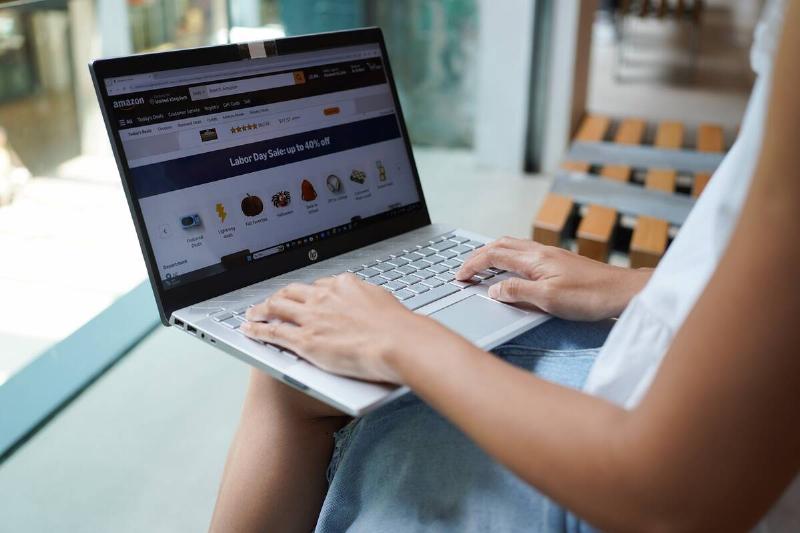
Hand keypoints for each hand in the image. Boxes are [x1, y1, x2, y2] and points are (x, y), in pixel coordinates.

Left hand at [241, 274, 454, 383]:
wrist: (398, 342)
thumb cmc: (399, 328)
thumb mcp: (383, 303)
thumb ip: (369, 302)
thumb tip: (370, 305)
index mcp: (344, 285)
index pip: (319, 286)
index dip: (309, 293)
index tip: (305, 297)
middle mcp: (324, 296)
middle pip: (293, 292)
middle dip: (280, 296)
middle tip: (272, 302)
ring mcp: (312, 317)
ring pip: (277, 307)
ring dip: (261, 309)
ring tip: (253, 313)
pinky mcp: (305, 340)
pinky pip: (274, 332)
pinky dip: (257, 330)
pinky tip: (249, 330)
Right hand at [456, 237, 650, 320]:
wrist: (625, 292)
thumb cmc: (591, 297)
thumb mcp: (549, 300)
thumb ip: (517, 292)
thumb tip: (493, 290)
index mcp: (535, 259)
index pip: (493, 255)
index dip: (472, 265)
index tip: (458, 277)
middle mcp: (541, 251)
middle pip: (500, 245)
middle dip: (477, 256)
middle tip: (464, 271)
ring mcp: (551, 255)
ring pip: (512, 247)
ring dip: (492, 254)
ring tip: (480, 268)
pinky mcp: (560, 261)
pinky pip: (525, 253)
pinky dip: (508, 258)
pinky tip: (511, 269)